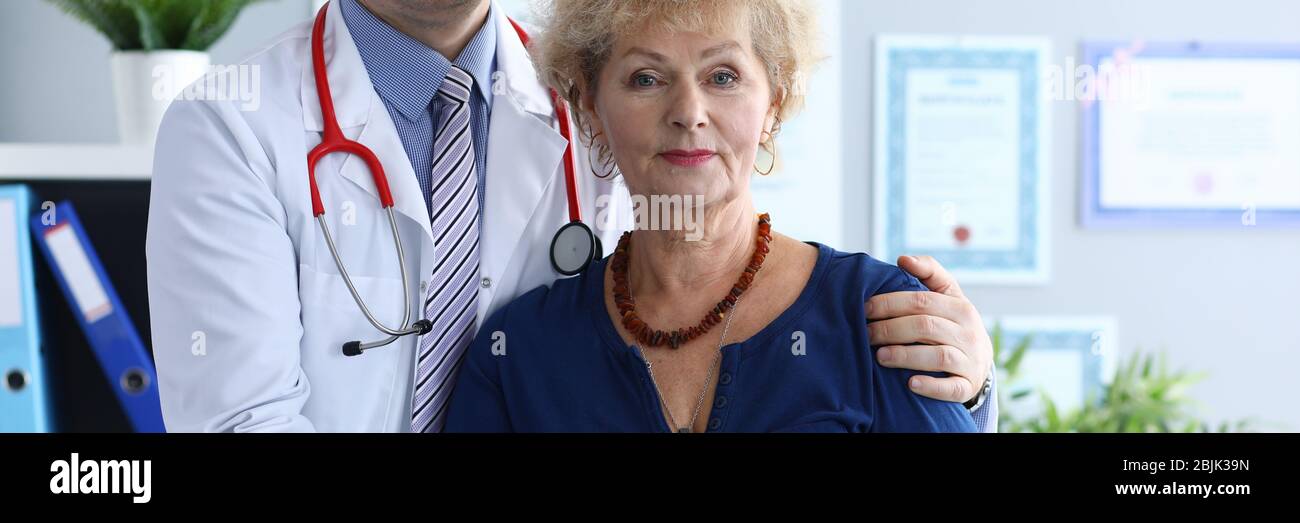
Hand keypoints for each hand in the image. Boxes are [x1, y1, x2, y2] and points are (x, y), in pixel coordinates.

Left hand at [867, 255, 991, 403]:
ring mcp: (970, 360)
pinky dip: (931, 386)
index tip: (864, 308)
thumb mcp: (948, 295)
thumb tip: (902, 259)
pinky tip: (910, 384)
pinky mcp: (968, 386)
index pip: (921, 301)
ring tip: (879, 356)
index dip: (890, 303)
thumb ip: (929, 272)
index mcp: (960, 307)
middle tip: (866, 334)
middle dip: (890, 329)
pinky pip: (952, 388)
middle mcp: (968, 332)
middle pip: (925, 326)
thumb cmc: (953, 323)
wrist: (979, 362)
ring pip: (938, 356)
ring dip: (905, 356)